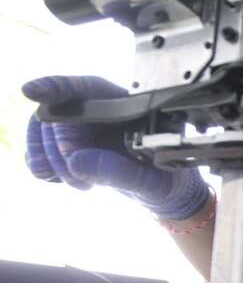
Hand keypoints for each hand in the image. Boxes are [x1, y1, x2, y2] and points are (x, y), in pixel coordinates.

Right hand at [22, 75, 208, 219]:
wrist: (167, 195)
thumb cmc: (169, 181)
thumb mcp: (152, 181)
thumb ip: (121, 172)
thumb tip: (76, 162)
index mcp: (128, 109)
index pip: (87, 88)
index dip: (57, 87)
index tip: (32, 92)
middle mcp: (101, 112)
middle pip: (59, 114)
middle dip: (60, 147)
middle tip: (80, 176)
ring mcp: (82, 128)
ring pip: (42, 131)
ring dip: (50, 160)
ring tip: (81, 182)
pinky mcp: (70, 147)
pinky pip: (39, 150)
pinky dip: (42, 166)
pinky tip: (63, 178)